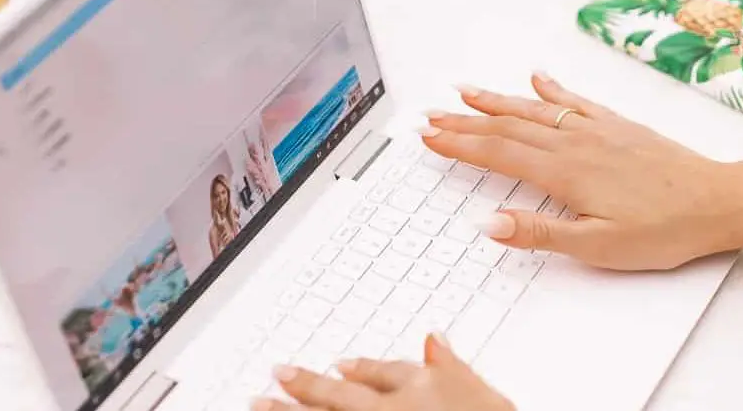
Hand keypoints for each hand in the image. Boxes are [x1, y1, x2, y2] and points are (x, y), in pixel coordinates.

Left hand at [251, 334, 514, 410]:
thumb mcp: (484, 393)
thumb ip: (453, 366)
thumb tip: (434, 339)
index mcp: (423, 385)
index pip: (383, 372)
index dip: (357, 369)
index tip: (337, 366)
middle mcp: (394, 409)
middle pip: (340, 394)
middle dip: (305, 385)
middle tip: (276, 375)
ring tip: (258, 404)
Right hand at [418, 72, 742, 269]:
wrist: (718, 201)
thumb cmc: (664, 230)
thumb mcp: (598, 247)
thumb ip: (539, 233)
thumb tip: (488, 224)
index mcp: (564, 172)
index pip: (497, 153)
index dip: (458, 143)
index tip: (428, 135)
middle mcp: (574, 142)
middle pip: (507, 126)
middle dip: (464, 120)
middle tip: (432, 113)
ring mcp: (596, 129)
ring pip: (534, 109)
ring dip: (496, 100)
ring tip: (466, 90)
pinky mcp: (617, 125)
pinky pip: (575, 100)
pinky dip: (551, 89)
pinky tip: (537, 79)